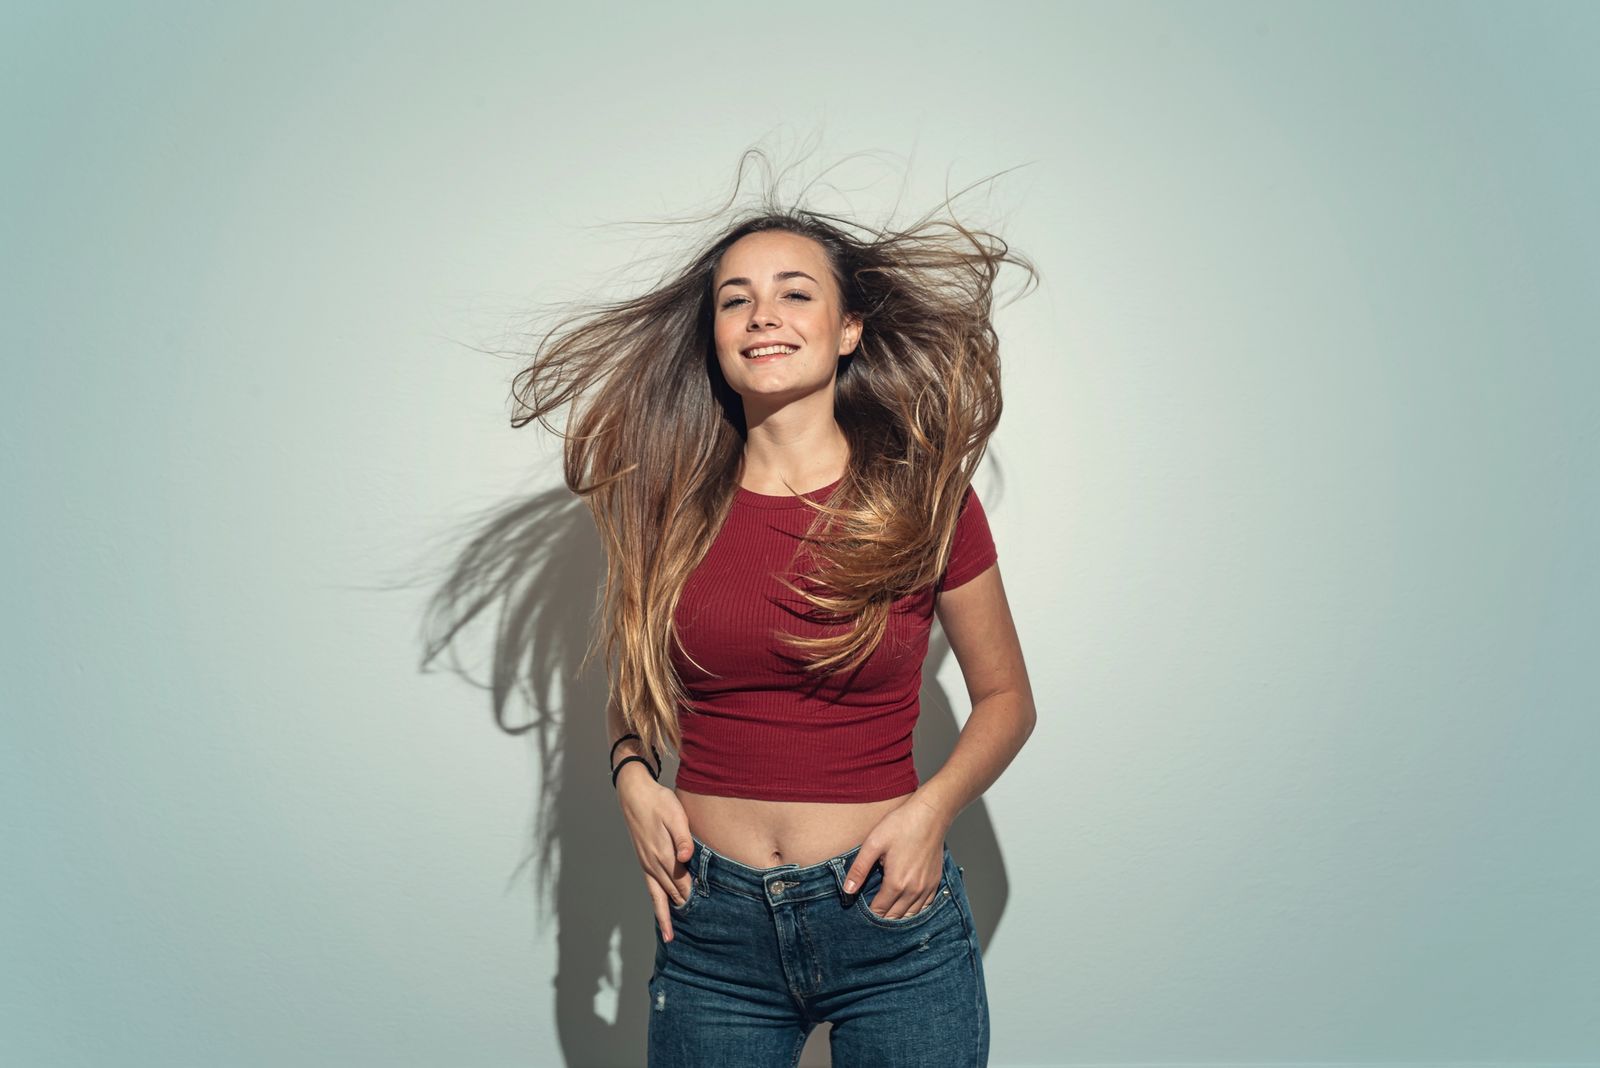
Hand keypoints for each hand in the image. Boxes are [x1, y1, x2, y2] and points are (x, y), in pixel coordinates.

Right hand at [615, 765, 693, 941]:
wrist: (634, 794)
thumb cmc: (659, 802)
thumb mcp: (675, 814)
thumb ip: (682, 838)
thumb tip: (686, 858)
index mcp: (663, 855)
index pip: (683, 884)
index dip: (695, 897)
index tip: (709, 910)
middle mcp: (653, 865)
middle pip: (672, 894)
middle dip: (684, 910)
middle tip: (697, 930)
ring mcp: (646, 865)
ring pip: (657, 897)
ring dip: (665, 915)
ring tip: (669, 936)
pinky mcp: (644, 862)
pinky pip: (651, 889)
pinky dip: (656, 904)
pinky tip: (661, 910)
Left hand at [840, 792, 951, 919]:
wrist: (930, 815)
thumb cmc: (901, 825)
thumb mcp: (873, 844)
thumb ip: (859, 869)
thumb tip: (847, 890)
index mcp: (896, 883)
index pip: (879, 911)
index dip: (868, 914)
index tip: (860, 912)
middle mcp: (913, 890)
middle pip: (895, 917)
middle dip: (882, 918)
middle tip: (870, 916)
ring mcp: (927, 887)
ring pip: (911, 915)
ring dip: (897, 917)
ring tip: (885, 914)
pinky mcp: (935, 882)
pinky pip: (925, 907)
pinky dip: (914, 911)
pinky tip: (905, 907)